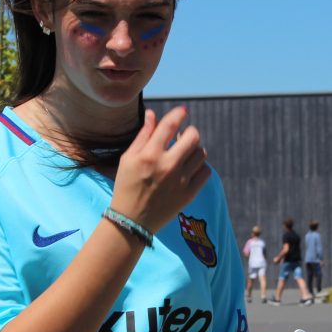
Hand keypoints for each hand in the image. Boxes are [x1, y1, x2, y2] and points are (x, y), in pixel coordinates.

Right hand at [109, 107, 208, 232]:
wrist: (131, 221)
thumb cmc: (126, 186)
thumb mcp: (128, 159)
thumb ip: (143, 135)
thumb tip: (154, 114)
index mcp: (149, 155)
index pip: (170, 125)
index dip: (178, 114)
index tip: (182, 111)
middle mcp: (167, 165)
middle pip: (193, 136)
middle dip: (189, 132)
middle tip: (182, 137)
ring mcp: (180, 180)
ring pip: (201, 153)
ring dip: (194, 149)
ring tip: (184, 154)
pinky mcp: (189, 194)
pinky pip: (205, 171)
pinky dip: (200, 167)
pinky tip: (189, 169)